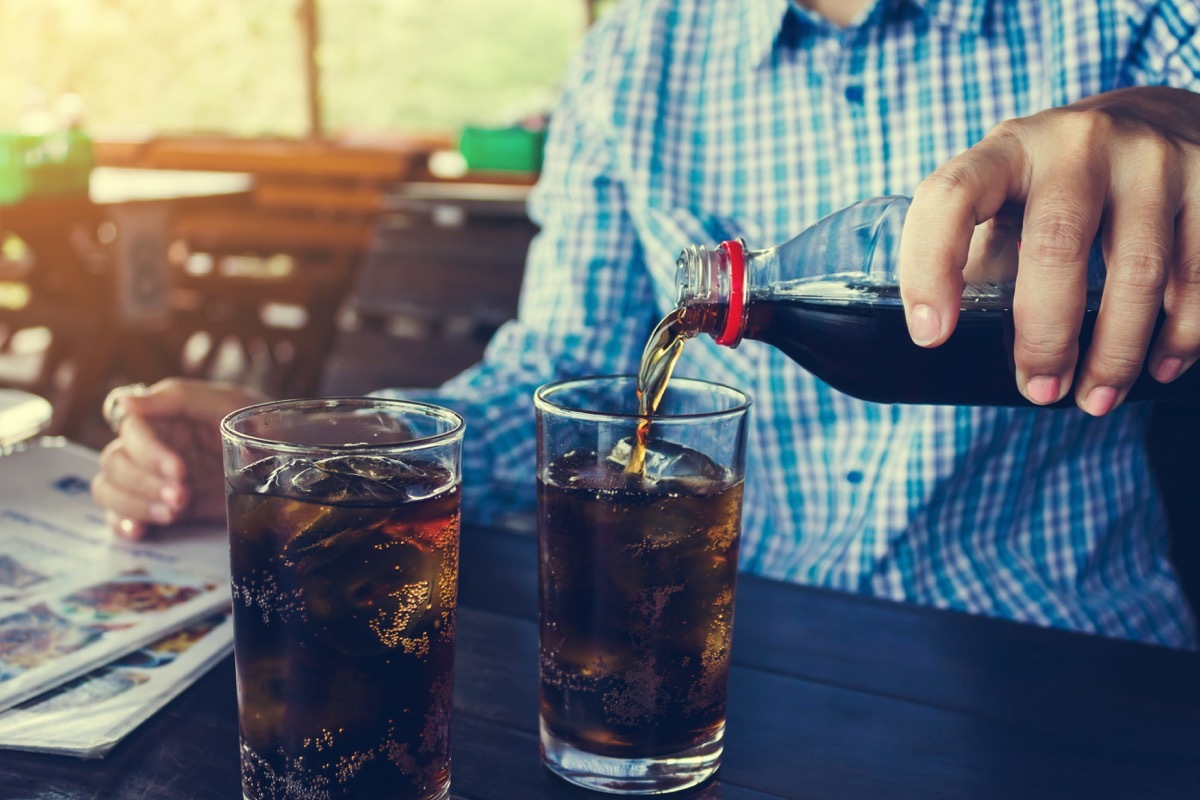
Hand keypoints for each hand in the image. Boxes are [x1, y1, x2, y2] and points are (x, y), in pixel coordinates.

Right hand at [91, 378, 268, 538]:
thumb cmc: (259, 425)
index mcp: (162, 416)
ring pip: (108, 488)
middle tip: (182, 496)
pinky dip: (122, 523)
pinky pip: (118, 515)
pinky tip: (141, 530)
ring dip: (134, 503)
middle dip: (145, 483)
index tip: (179, 469)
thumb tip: (126, 401)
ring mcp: (150, 478)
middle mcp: (149, 446)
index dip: (147, 451)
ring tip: (173, 512)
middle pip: (114, 462)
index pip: (128, 428)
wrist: (287, 466)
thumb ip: (179, 397)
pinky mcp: (157, 506)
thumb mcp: (229, 404)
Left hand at [898, 86, 1199, 414]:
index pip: (952, 197)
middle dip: (1045, 336)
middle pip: (1056, 247)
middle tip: (1038, 389)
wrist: (1154, 117)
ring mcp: (1152, 157)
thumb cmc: (1056, 182)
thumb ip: (979, 252)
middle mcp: (1079, 143)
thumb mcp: (1006, 196)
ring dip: (1115, 351)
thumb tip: (947, 342)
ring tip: (1095, 397)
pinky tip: (1160, 367)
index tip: (931, 336)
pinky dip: (1182, 332)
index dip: (931, 266)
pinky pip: (1199, 272)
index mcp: (1008, 148)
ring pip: (1138, 270)